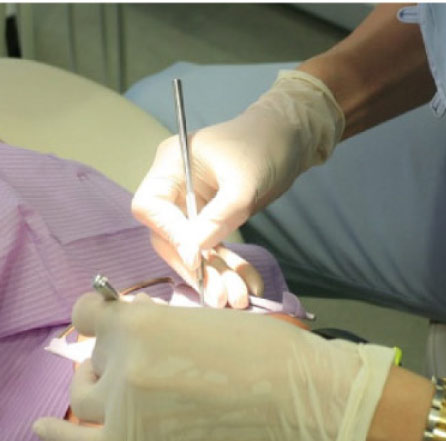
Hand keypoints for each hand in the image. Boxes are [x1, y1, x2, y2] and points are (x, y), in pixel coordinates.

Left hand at [33, 292, 394, 440]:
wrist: (294, 396)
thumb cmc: (262, 349)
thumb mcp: (198, 317)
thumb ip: (156, 328)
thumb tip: (133, 339)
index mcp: (137, 319)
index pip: (87, 313)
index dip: (98, 320)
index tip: (109, 328)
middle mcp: (119, 358)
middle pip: (92, 359)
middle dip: (110, 361)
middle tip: (146, 370)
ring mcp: (121, 403)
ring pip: (84, 397)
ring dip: (98, 391)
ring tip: (125, 395)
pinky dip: (57, 436)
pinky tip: (39, 429)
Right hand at [131, 70, 343, 303]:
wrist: (294, 136)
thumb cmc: (265, 144)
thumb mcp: (243, 182)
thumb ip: (217, 217)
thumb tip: (193, 254)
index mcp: (170, 165)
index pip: (151, 207)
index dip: (170, 235)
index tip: (196, 258)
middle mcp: (174, 186)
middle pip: (169, 235)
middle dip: (195, 266)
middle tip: (220, 295)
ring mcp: (191, 204)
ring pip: (192, 247)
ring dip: (214, 274)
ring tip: (236, 298)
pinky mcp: (211, 217)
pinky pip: (213, 247)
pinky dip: (229, 266)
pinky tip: (248, 283)